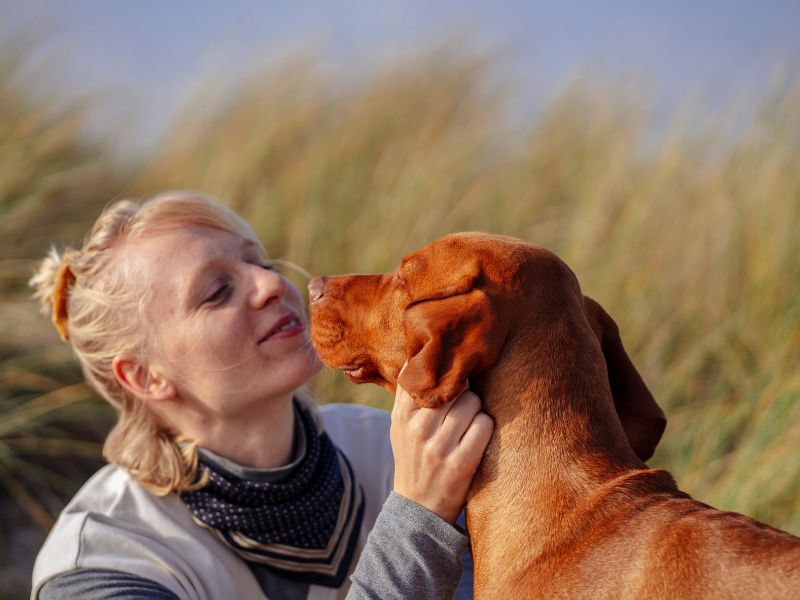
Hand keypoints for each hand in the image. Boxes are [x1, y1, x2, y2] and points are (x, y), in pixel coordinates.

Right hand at [390, 375, 493, 523]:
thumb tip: (419, 354)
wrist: (419, 508)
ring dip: (476, 409)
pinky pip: (484, 425)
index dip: (443, 371)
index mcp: (402, 415)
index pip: (425, 375)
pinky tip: (477, 436)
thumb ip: (408, 393)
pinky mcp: (461, 464)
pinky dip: (485, 427)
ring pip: (472, 402)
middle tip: (462, 404)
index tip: (450, 373)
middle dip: (464, 392)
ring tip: (468, 422)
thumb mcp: (400, 426)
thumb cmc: (414, 457)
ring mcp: (439, 447)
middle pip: (455, 386)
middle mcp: (418, 429)